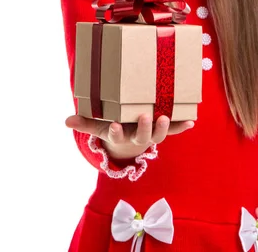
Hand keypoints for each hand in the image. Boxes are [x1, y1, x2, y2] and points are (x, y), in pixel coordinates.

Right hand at [65, 113, 193, 159]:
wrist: (130, 141)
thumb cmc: (114, 127)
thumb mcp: (99, 126)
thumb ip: (85, 122)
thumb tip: (66, 121)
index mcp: (120, 134)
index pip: (116, 135)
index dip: (116, 132)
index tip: (115, 125)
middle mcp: (136, 136)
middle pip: (142, 136)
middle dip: (145, 128)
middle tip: (146, 116)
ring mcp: (151, 134)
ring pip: (158, 135)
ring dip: (162, 128)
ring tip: (164, 117)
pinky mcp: (162, 129)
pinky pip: (173, 130)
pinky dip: (181, 126)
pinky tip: (191, 121)